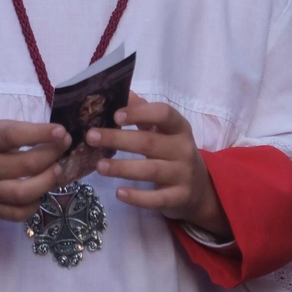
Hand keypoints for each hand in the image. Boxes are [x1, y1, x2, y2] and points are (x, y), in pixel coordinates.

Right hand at [0, 120, 69, 222]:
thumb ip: (19, 133)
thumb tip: (56, 138)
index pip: (13, 136)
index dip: (40, 134)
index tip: (61, 132)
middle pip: (25, 166)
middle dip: (52, 155)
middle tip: (64, 146)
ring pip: (24, 194)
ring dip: (47, 181)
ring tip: (57, 170)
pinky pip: (18, 214)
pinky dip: (34, 204)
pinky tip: (39, 192)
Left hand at [88, 93, 228, 237]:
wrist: (200, 189)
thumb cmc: (173, 152)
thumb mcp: (164, 131)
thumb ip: (144, 112)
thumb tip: (123, 92)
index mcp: (179, 128)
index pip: (164, 114)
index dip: (140, 113)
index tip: (116, 116)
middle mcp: (183, 149)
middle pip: (149, 142)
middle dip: (118, 139)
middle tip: (91, 137)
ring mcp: (183, 175)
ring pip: (150, 170)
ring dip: (122, 168)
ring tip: (99, 166)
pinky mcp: (179, 198)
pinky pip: (157, 199)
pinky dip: (138, 197)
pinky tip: (119, 193)